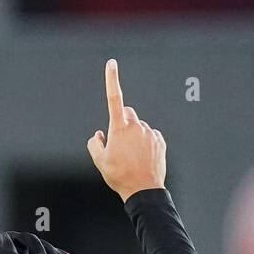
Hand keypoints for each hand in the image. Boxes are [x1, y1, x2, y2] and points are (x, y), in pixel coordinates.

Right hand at [85, 59, 165, 200]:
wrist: (143, 191)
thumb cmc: (119, 176)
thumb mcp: (100, 162)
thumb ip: (94, 144)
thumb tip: (99, 135)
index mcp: (119, 129)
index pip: (114, 99)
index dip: (112, 80)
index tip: (111, 63)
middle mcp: (136, 126)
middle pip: (128, 114)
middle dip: (122, 122)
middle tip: (118, 144)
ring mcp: (150, 133)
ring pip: (139, 127)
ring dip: (134, 136)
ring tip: (132, 157)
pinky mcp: (159, 140)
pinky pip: (150, 136)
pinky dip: (145, 143)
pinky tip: (142, 159)